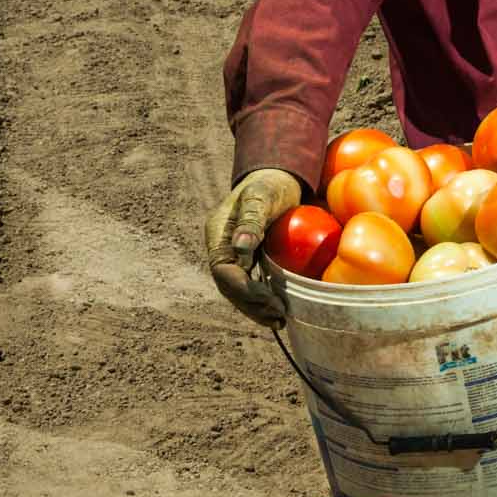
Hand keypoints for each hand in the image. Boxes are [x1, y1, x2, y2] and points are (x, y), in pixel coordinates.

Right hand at [203, 168, 301, 326]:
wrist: (278, 175)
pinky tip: (276, 309)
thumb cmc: (271, 183)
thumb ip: (251, 220)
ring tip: (278, 321)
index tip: (269, 299)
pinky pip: (248, 282)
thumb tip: (240, 247)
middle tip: (278, 318)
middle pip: (228, 285)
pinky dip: (260, 298)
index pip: (223, 271)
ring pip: (237, 289)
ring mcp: (233, 253)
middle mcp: (221, 246)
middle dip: (251, 305)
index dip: (244, 289)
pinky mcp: (248, 257)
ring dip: (255, 308)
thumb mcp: (262, 196)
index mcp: (218, 233)